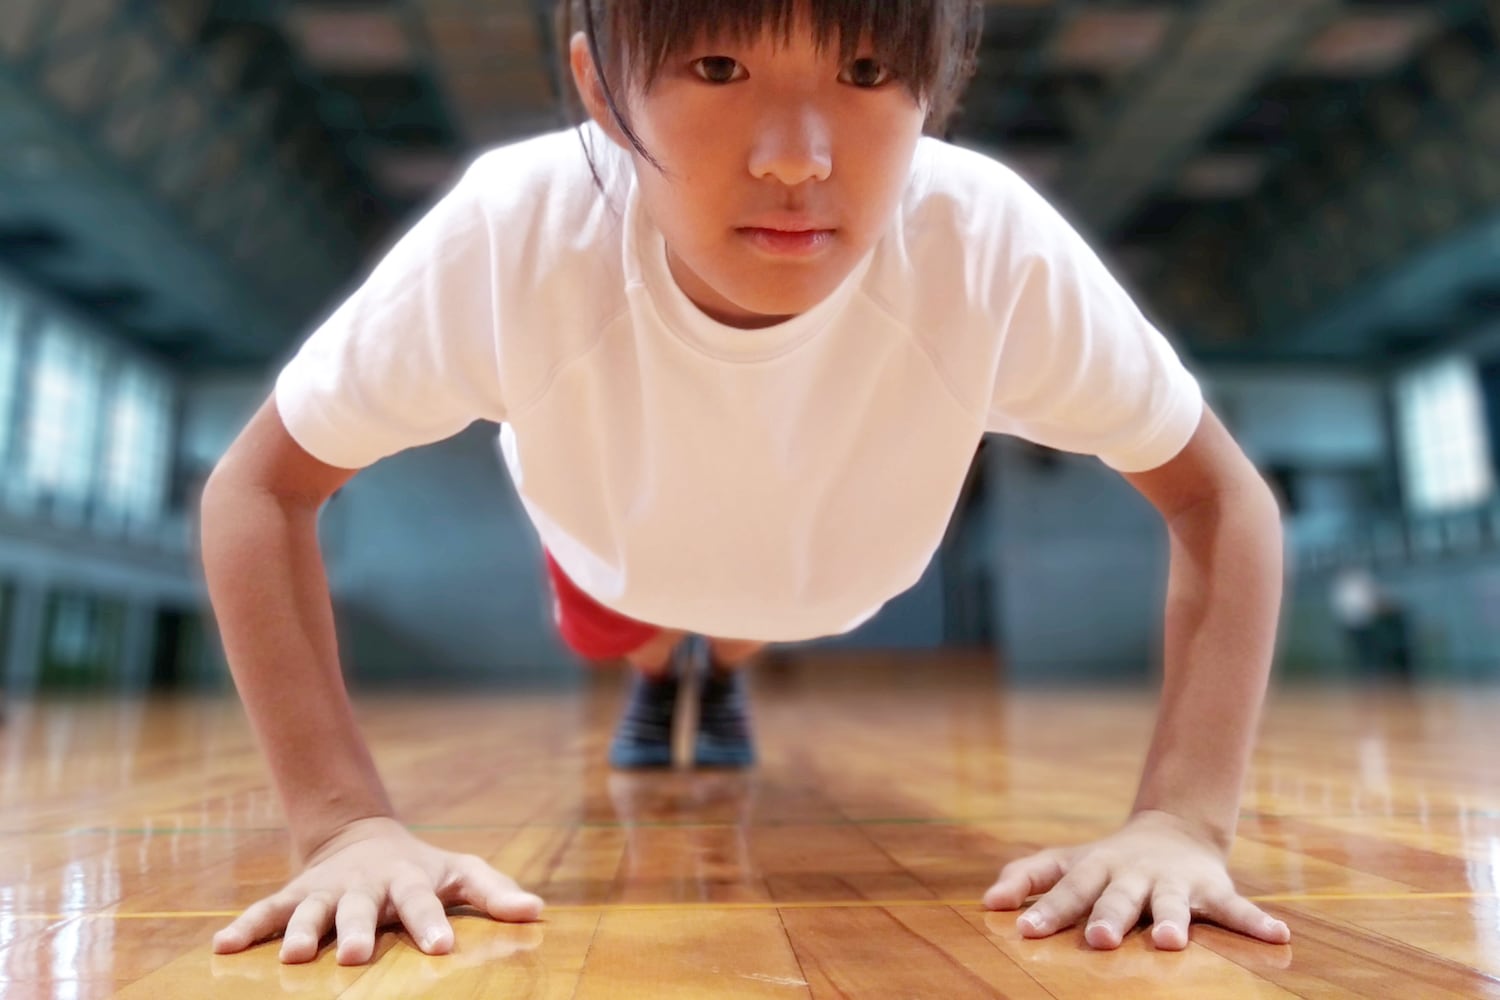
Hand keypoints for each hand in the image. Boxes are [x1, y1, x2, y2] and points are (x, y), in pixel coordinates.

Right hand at [212, 816, 544, 964]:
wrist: (361, 837)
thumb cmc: (422, 869)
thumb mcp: (460, 872)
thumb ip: (495, 893)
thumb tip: (538, 911)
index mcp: (408, 881)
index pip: (423, 903)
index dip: (432, 924)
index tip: (442, 948)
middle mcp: (364, 886)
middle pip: (361, 909)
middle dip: (358, 932)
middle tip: (355, 956)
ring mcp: (327, 890)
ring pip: (311, 910)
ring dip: (302, 932)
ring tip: (292, 958)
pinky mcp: (294, 896)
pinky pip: (266, 912)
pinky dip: (245, 928)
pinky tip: (221, 948)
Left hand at [982, 810, 1289, 950]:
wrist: (1172, 830)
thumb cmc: (1107, 861)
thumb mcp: (1067, 862)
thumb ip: (1027, 877)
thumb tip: (987, 901)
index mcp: (1097, 868)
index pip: (1067, 889)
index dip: (1046, 909)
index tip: (1024, 930)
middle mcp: (1134, 874)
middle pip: (1118, 897)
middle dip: (1108, 918)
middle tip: (1098, 940)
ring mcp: (1174, 882)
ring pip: (1172, 903)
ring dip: (1172, 920)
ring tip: (1171, 942)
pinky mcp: (1212, 889)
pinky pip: (1236, 908)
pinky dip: (1257, 923)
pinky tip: (1279, 937)